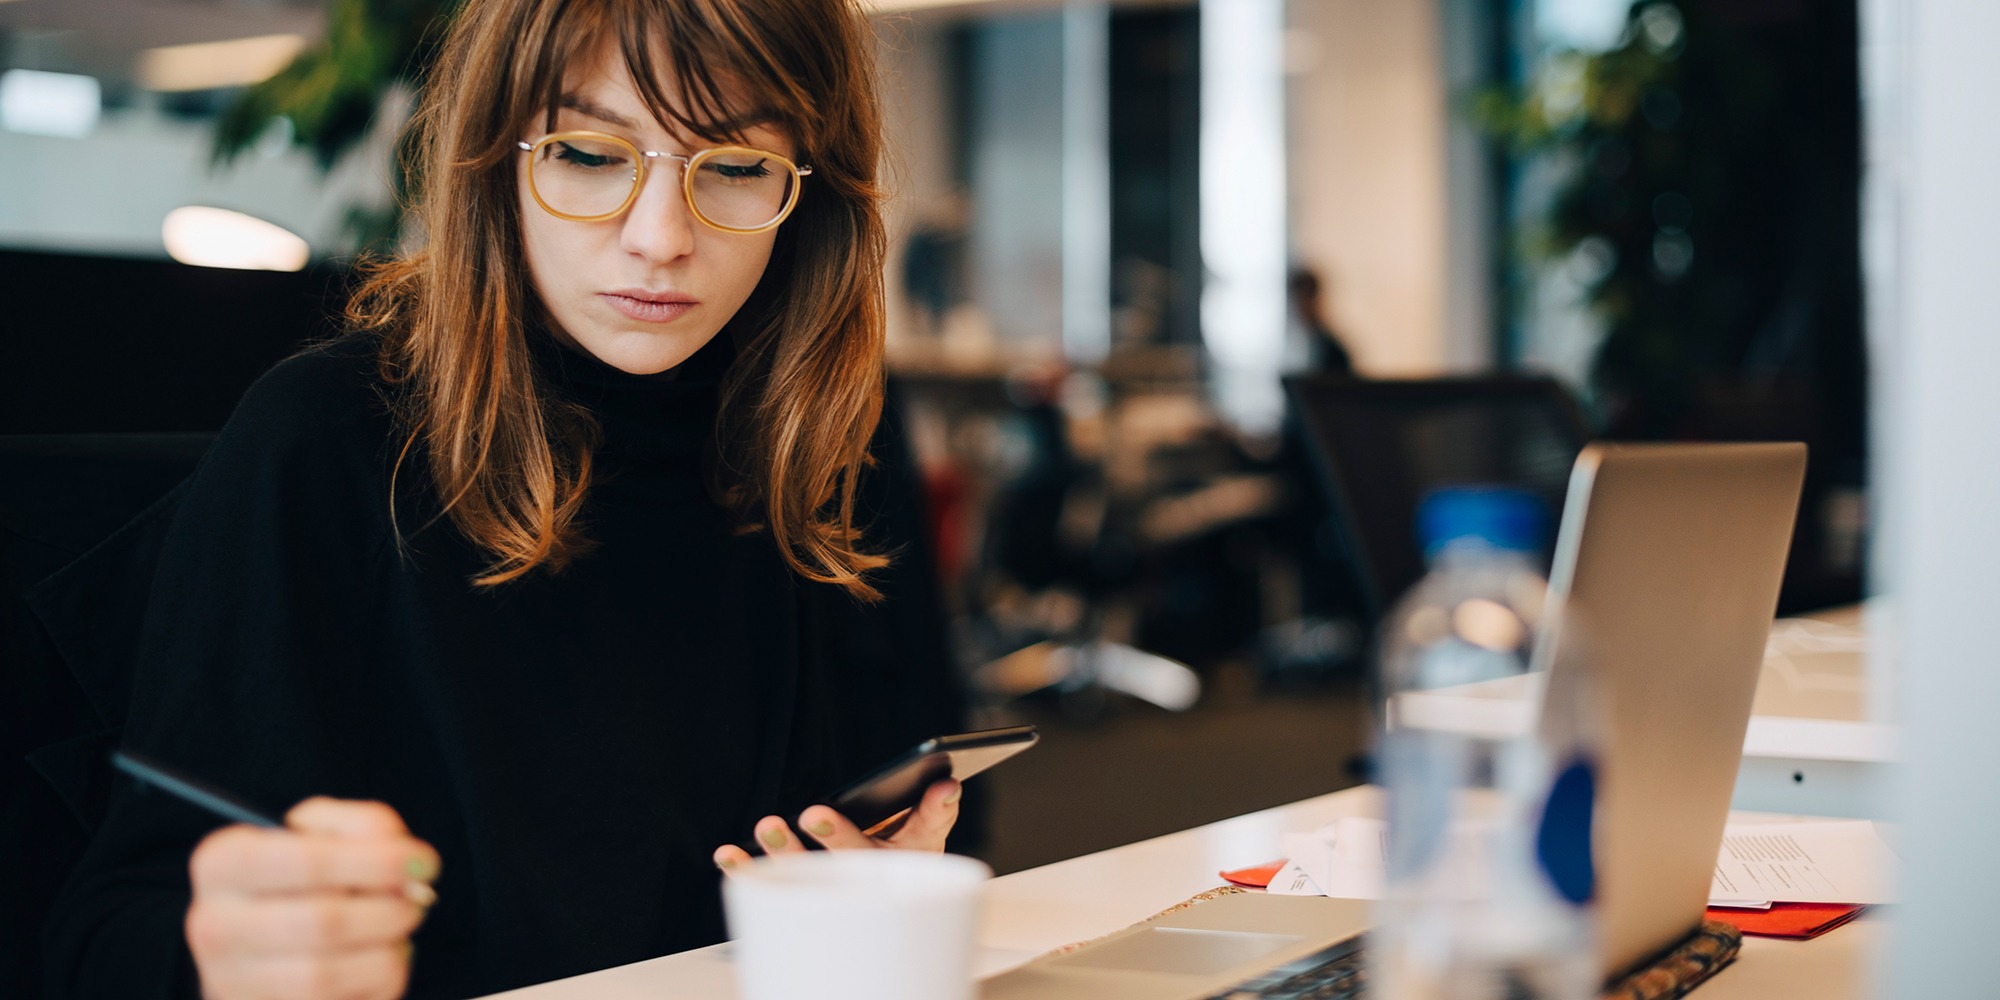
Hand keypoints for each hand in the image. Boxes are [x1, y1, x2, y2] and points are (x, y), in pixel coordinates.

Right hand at [185, 797, 439, 999]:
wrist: (265, 940)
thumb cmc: (302, 877)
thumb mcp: (325, 832)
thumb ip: (366, 828)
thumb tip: (408, 863)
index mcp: (223, 863)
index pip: (306, 860)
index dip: (377, 862)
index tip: (423, 862)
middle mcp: (215, 924)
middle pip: (323, 922)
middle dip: (389, 911)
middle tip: (416, 900)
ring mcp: (228, 980)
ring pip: (326, 975)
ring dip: (386, 952)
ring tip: (397, 932)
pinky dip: (376, 984)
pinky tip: (379, 963)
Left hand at [711, 779, 960, 871]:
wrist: (872, 900)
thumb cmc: (898, 855)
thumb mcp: (923, 832)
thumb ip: (935, 808)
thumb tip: (947, 784)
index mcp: (908, 852)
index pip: (925, 827)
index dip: (934, 808)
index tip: (942, 785)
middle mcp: (870, 872)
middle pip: (857, 856)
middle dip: (836, 836)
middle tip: (814, 813)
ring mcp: (832, 885)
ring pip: (810, 872)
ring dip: (785, 851)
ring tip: (767, 824)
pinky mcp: (798, 889)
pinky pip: (771, 883)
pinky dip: (747, 870)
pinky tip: (726, 854)